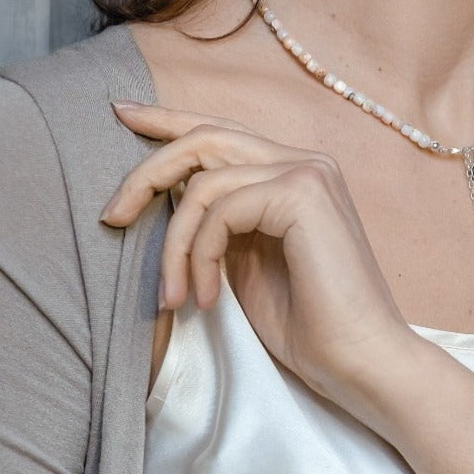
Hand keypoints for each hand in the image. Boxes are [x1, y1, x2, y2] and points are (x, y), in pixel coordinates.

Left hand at [99, 101, 415, 420]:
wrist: (362, 359)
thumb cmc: (310, 324)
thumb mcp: (248, 262)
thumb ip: (222, 222)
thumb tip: (171, 196)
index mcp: (296, 174)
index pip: (224, 131)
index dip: (169, 119)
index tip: (122, 113)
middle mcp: (306, 161)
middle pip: (206, 138)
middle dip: (147, 172)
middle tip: (111, 216)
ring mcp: (307, 172)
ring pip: (204, 180)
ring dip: (172, 244)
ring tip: (172, 297)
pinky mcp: (302, 194)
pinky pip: (219, 208)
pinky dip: (199, 255)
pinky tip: (207, 298)